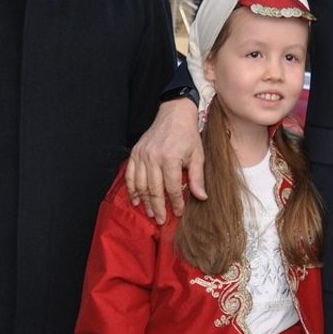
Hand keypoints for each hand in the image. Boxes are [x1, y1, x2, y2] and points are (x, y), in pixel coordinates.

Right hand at [126, 99, 204, 223]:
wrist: (174, 113)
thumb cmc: (187, 134)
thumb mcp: (198, 155)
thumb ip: (197, 177)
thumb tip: (201, 197)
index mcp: (170, 159)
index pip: (172, 188)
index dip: (175, 203)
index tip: (179, 212)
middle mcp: (153, 158)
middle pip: (154, 190)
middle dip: (158, 207)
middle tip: (161, 220)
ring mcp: (142, 155)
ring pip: (140, 185)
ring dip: (145, 201)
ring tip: (150, 213)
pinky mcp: (135, 152)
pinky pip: (130, 175)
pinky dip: (131, 189)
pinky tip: (136, 199)